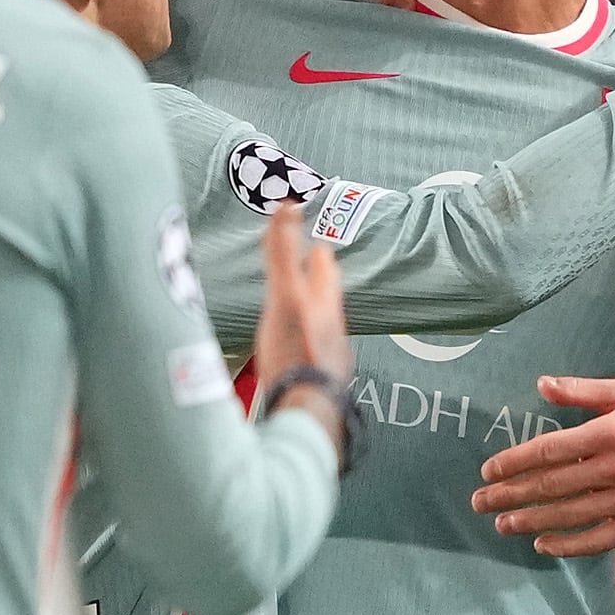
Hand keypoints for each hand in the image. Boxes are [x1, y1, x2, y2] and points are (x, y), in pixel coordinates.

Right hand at [251, 203, 352, 447]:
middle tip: (312, 268)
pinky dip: (305, 348)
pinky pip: (313, 356)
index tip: (313, 243)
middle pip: (328, 297)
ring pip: (323, 326)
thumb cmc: (295, 352)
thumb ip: (283, 253)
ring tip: (301, 310)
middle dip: (319, 282)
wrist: (307, 410)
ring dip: (312, 315)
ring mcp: (327, 356)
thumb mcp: (284, 296)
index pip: (323, 268)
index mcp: (322, 304)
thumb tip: (289, 205)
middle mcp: (330, 328)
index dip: (316, 253)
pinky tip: (296, 356)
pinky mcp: (318, 382)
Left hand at [469, 376, 614, 555]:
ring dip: (530, 521)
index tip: (488, 472)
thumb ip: (581, 392)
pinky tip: (543, 544)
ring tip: (503, 524)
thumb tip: (541, 384)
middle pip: (551, 486)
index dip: (512, 463)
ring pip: (569, 515)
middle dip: (510, 496)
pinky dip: (568, 545)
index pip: (548, 451)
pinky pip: (598, 540)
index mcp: (609, 433)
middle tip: (481, 503)